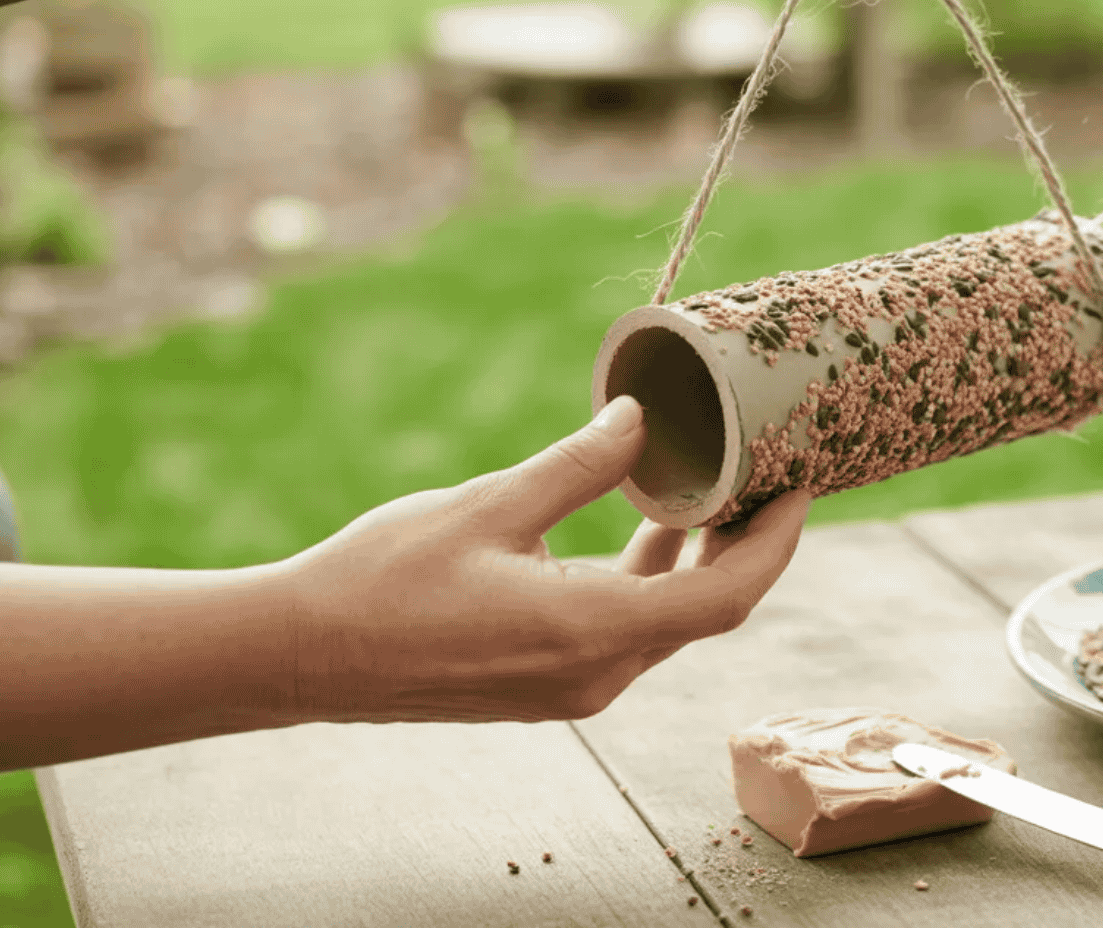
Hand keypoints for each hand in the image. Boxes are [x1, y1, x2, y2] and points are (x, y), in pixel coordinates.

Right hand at [284, 396, 811, 724]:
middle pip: (708, 612)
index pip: (726, 597)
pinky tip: (649, 529)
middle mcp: (596, 675)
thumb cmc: (384, 579)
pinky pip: (627, 633)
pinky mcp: (548, 684)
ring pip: (667, 623)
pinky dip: (650, 583)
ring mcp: (572, 687)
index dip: (777, 543)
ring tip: (718, 489)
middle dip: (747, 545)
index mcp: (592, 633)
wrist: (301, 655)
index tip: (801, 488)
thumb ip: (578, 465)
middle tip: (770, 476)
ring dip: (696, 562)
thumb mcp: (490, 505)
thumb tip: (641, 417)